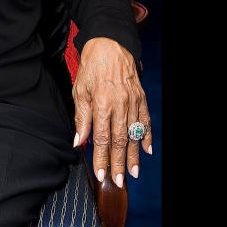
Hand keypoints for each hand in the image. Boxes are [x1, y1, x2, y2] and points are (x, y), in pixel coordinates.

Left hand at [72, 37, 152, 187]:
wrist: (110, 45)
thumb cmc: (91, 67)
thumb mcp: (79, 90)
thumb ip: (82, 118)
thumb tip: (79, 141)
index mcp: (102, 103)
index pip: (103, 138)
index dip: (102, 158)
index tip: (102, 174)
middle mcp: (120, 104)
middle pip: (120, 140)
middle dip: (119, 163)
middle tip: (118, 182)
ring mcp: (133, 102)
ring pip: (134, 134)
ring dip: (133, 155)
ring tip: (132, 173)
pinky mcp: (141, 98)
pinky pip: (145, 121)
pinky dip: (147, 136)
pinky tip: (146, 150)